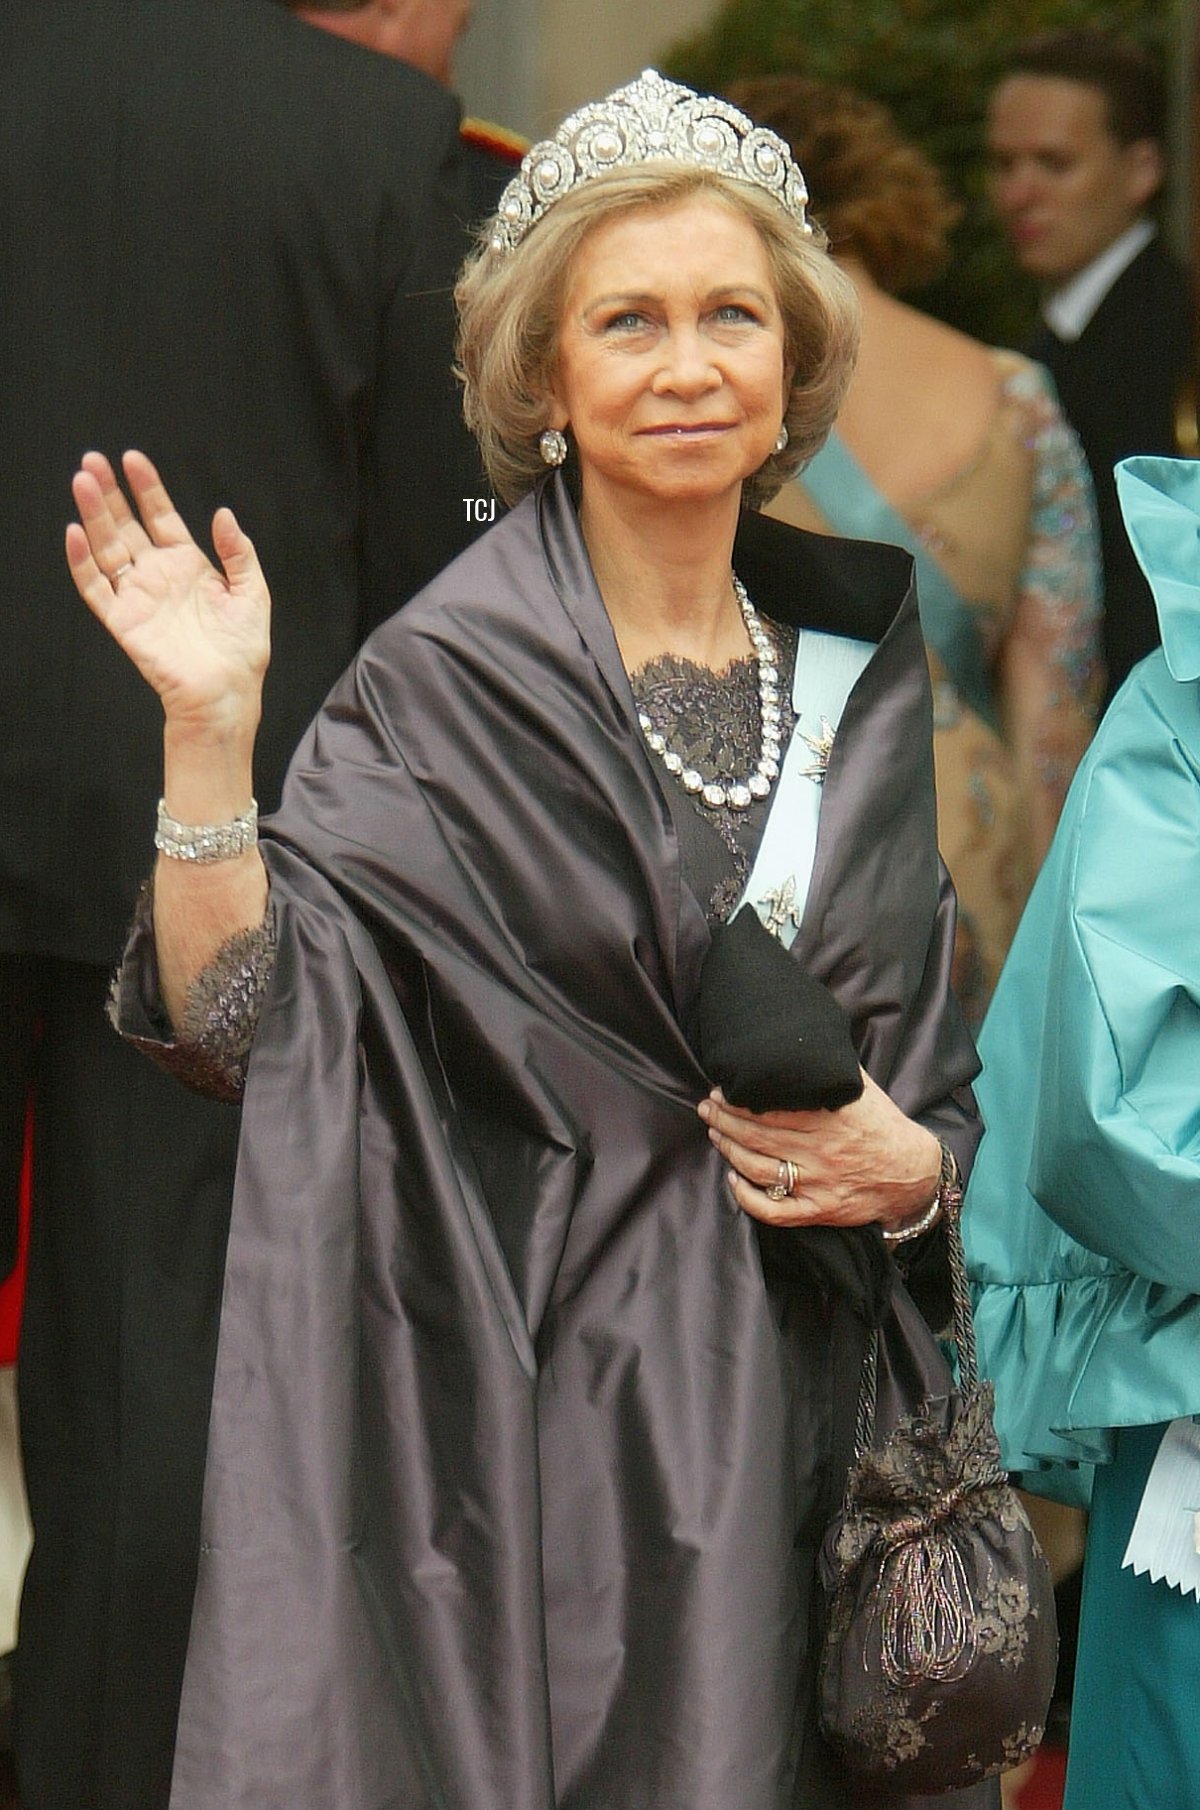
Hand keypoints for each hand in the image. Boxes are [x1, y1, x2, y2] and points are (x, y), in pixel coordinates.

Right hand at [65, 450, 269, 745]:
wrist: (226, 692)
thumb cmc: (242, 650)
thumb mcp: (252, 592)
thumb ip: (238, 552)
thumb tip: (223, 514)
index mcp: (188, 565)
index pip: (161, 517)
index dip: (147, 488)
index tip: (133, 459)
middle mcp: (158, 575)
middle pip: (126, 525)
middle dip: (109, 492)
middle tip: (93, 460)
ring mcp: (137, 596)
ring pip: (106, 547)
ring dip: (92, 516)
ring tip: (81, 481)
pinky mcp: (122, 620)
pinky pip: (95, 587)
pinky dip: (82, 562)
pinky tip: (75, 533)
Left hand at [697, 1071, 940, 1229]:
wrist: (913, 1171)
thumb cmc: (882, 1125)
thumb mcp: (861, 1088)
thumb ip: (830, 1069)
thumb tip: (802, 1037)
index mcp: (831, 1117)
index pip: (771, 1109)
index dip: (738, 1100)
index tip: (722, 1089)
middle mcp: (822, 1150)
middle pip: (758, 1136)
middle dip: (724, 1120)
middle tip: (707, 1108)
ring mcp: (820, 1183)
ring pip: (760, 1168)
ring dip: (729, 1150)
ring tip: (714, 1134)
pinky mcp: (821, 1210)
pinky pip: (777, 1211)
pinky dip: (749, 1199)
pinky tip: (733, 1180)